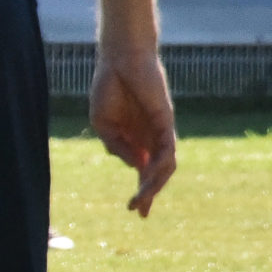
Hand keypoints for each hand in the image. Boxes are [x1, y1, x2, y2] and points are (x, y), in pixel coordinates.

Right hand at [90, 44, 176, 215]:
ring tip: (141, 198)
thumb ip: (117, 147)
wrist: (119, 60)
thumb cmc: (108, 88)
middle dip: (148, 194)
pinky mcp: (166, 121)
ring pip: (164, 166)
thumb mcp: (103, 124)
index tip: (136, 212)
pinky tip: (149, 173)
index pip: (143, 172)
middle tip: (138, 211)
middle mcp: (149, 139)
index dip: (142, 193)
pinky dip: (161, 163)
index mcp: (134, 140)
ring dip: (154, 184)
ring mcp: (159, 131)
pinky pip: (168, 148)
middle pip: (155, 174)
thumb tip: (136, 166)